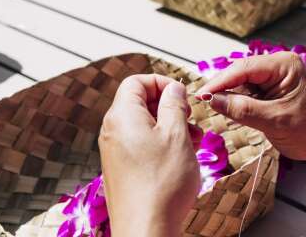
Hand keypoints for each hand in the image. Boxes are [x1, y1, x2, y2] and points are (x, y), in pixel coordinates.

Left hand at [99, 75, 201, 236]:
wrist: (146, 230)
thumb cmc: (161, 186)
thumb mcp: (177, 135)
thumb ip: (174, 105)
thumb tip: (173, 88)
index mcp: (122, 116)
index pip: (136, 82)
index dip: (161, 83)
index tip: (181, 95)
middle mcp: (112, 131)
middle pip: (139, 102)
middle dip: (169, 106)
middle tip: (190, 120)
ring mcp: (115, 151)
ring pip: (143, 125)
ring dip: (169, 126)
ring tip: (193, 142)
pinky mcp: (121, 169)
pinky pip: (140, 144)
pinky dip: (161, 143)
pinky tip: (180, 158)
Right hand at [197, 52, 305, 163]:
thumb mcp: (275, 121)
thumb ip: (243, 109)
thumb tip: (212, 100)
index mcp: (284, 65)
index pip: (244, 68)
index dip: (220, 82)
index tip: (200, 95)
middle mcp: (279, 65)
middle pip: (240, 72)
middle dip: (222, 87)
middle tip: (201, 103)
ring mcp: (275, 75)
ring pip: (242, 82)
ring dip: (229, 95)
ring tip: (212, 108)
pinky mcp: (272, 88)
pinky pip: (248, 91)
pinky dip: (238, 101)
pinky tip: (228, 110)